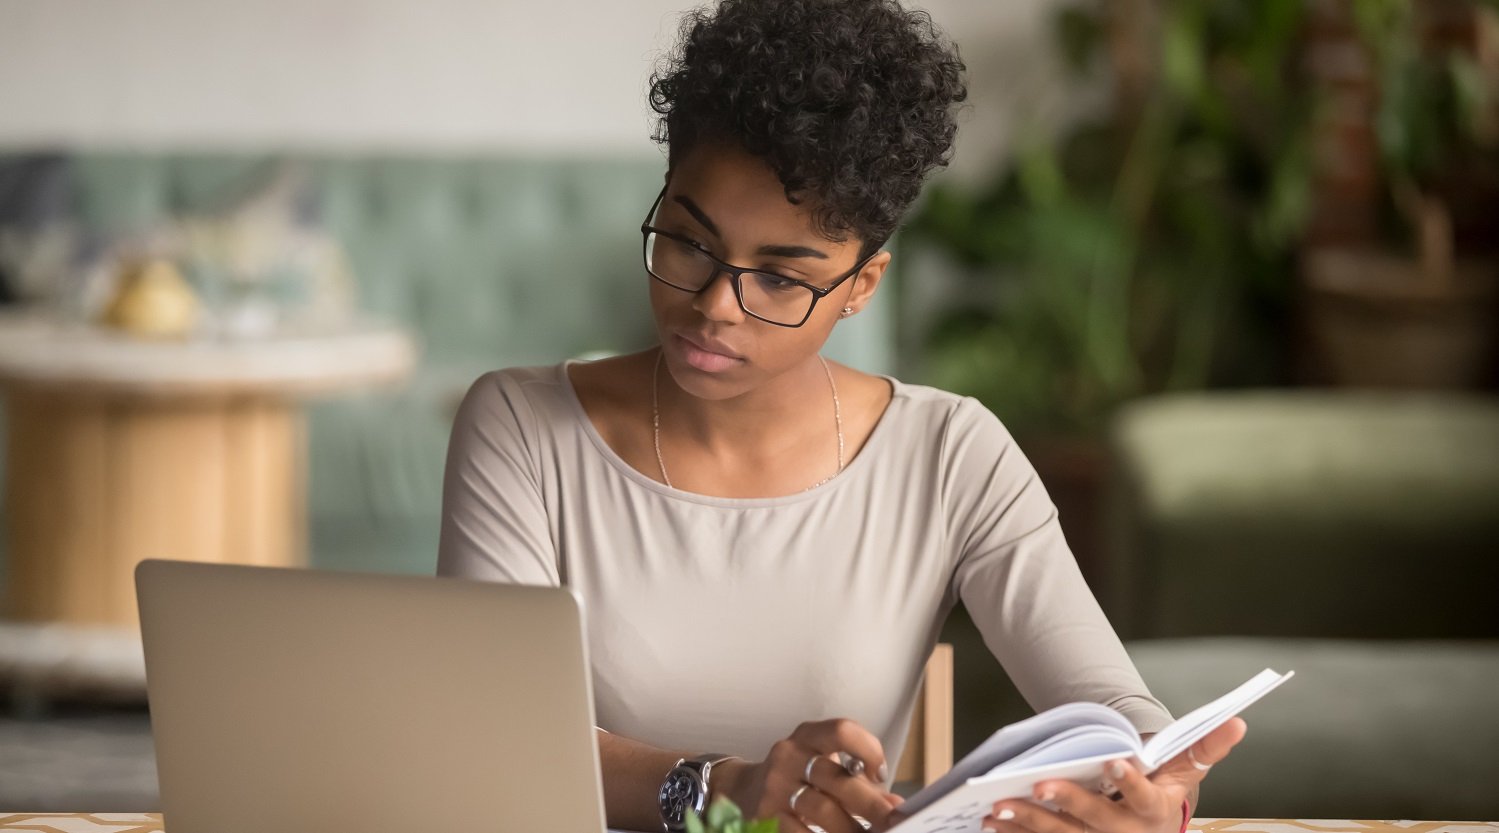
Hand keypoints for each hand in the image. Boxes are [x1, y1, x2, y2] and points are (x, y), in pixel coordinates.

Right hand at [715, 718, 905, 832]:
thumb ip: (856, 780)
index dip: (868, 750)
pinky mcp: (765, 815)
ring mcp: (774, 787)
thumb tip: (893, 805)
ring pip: (821, 809)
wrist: (743, 790)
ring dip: (851, 828)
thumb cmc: (796, 776)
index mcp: (807, 737)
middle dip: (870, 803)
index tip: (881, 775)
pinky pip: (799, 831)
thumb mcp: (822, 766)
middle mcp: (788, 756)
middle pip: (836, 777)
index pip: (842, 731)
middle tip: (893, 822)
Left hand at [983, 718, 1246, 832]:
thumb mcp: (1186, 772)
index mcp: (1154, 812)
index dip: (1130, 781)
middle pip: (1094, 822)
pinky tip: (991, 823)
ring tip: (1000, 806)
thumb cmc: (1164, 793)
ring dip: (1029, 824)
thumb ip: (1205, 747)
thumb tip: (1238, 721)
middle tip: (1039, 785)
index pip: (1144, 796)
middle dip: (1067, 804)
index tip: (1114, 761)